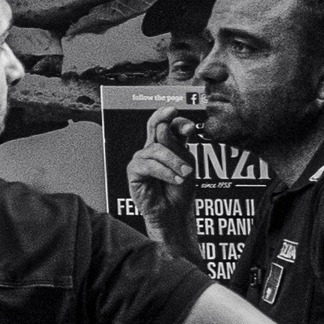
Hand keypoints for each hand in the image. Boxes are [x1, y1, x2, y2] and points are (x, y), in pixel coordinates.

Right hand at [126, 108, 198, 235]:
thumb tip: (163, 127)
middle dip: (162, 116)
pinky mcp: (134, 171)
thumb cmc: (181, 190)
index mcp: (168, 144)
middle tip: (172, 111)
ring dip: (174, 161)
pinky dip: (165, 172)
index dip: (178, 121)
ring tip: (187, 174)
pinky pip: (149, 165)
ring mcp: (142, 158)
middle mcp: (153, 148)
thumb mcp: (186, 165)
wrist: (175, 212)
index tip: (189, 127)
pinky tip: (176, 179)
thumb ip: (177, 146)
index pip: (170, 125)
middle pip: (154, 125)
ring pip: (157, 149)